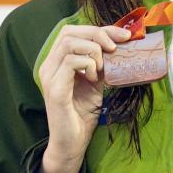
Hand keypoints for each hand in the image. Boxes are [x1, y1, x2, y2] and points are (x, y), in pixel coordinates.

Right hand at [36, 24, 131, 172]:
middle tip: (115, 47)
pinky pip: (71, 62)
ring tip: (102, 68)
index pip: (73, 32)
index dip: (99, 29)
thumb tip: (120, 47)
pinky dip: (88, 65)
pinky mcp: (55, 89)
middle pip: (69, 32)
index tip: (124, 35)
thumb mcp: (96, 83)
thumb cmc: (82, 114)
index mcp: (56, 62)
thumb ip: (102, 65)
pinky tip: (94, 78)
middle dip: (97, 34)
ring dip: (93, 50)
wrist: (72, 142)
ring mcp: (49, 76)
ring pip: (69, 43)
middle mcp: (48, 65)